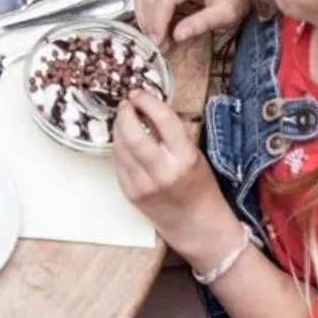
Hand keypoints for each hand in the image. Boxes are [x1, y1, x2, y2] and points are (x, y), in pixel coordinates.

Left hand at [112, 93, 238, 257]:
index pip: (163, 120)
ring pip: (120, 146)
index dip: (148, 102)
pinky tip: (124, 141)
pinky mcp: (130, 192)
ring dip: (118, 128)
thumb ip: (173, 133)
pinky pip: (117, 162)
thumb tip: (149, 107)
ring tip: (124, 119)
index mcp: (186, 158)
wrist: (196, 224)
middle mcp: (163, 172)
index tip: (139, 93)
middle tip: (126, 104)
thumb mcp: (195, 155)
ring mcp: (144, 184)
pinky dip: (118, 147)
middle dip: (125, 113)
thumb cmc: (199, 187)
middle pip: (133, 133)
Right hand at [134, 0, 249, 43]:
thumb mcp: (229, 12)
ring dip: (143, 15)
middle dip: (150, 22)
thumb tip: (177, 36)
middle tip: (158, 42)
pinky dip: (143, 6)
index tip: (160, 42)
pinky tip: (151, 20)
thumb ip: (204, 23)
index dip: (158, 22)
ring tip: (154, 33)